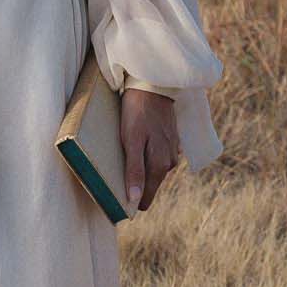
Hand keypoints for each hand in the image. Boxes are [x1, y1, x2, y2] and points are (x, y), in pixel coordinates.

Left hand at [121, 85, 179, 212]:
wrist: (152, 86)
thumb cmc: (137, 113)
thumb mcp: (131, 141)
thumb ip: (134, 170)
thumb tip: (134, 199)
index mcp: (160, 165)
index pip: (145, 197)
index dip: (131, 200)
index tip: (115, 199)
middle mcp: (170, 162)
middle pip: (149, 184)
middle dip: (134, 184)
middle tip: (114, 175)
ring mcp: (172, 151)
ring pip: (153, 170)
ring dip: (141, 169)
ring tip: (125, 158)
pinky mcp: (171, 141)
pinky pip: (157, 157)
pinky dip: (146, 156)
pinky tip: (137, 147)